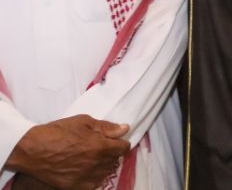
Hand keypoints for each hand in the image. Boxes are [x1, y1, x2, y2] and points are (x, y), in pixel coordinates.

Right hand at [5, 115, 129, 189]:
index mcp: (101, 147)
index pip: (123, 148)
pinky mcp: (75, 186)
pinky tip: (86, 169)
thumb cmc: (57, 132)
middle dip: (111, 153)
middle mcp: (96, 164)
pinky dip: (93, 177)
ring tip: (92, 158)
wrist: (33, 149)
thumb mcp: (83, 122)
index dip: (120, 143)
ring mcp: (85, 177)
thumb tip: (124, 129)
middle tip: (101, 147)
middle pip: (114, 160)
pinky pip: (94, 184)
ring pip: (105, 173)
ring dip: (103, 165)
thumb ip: (106, 127)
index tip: (115, 141)